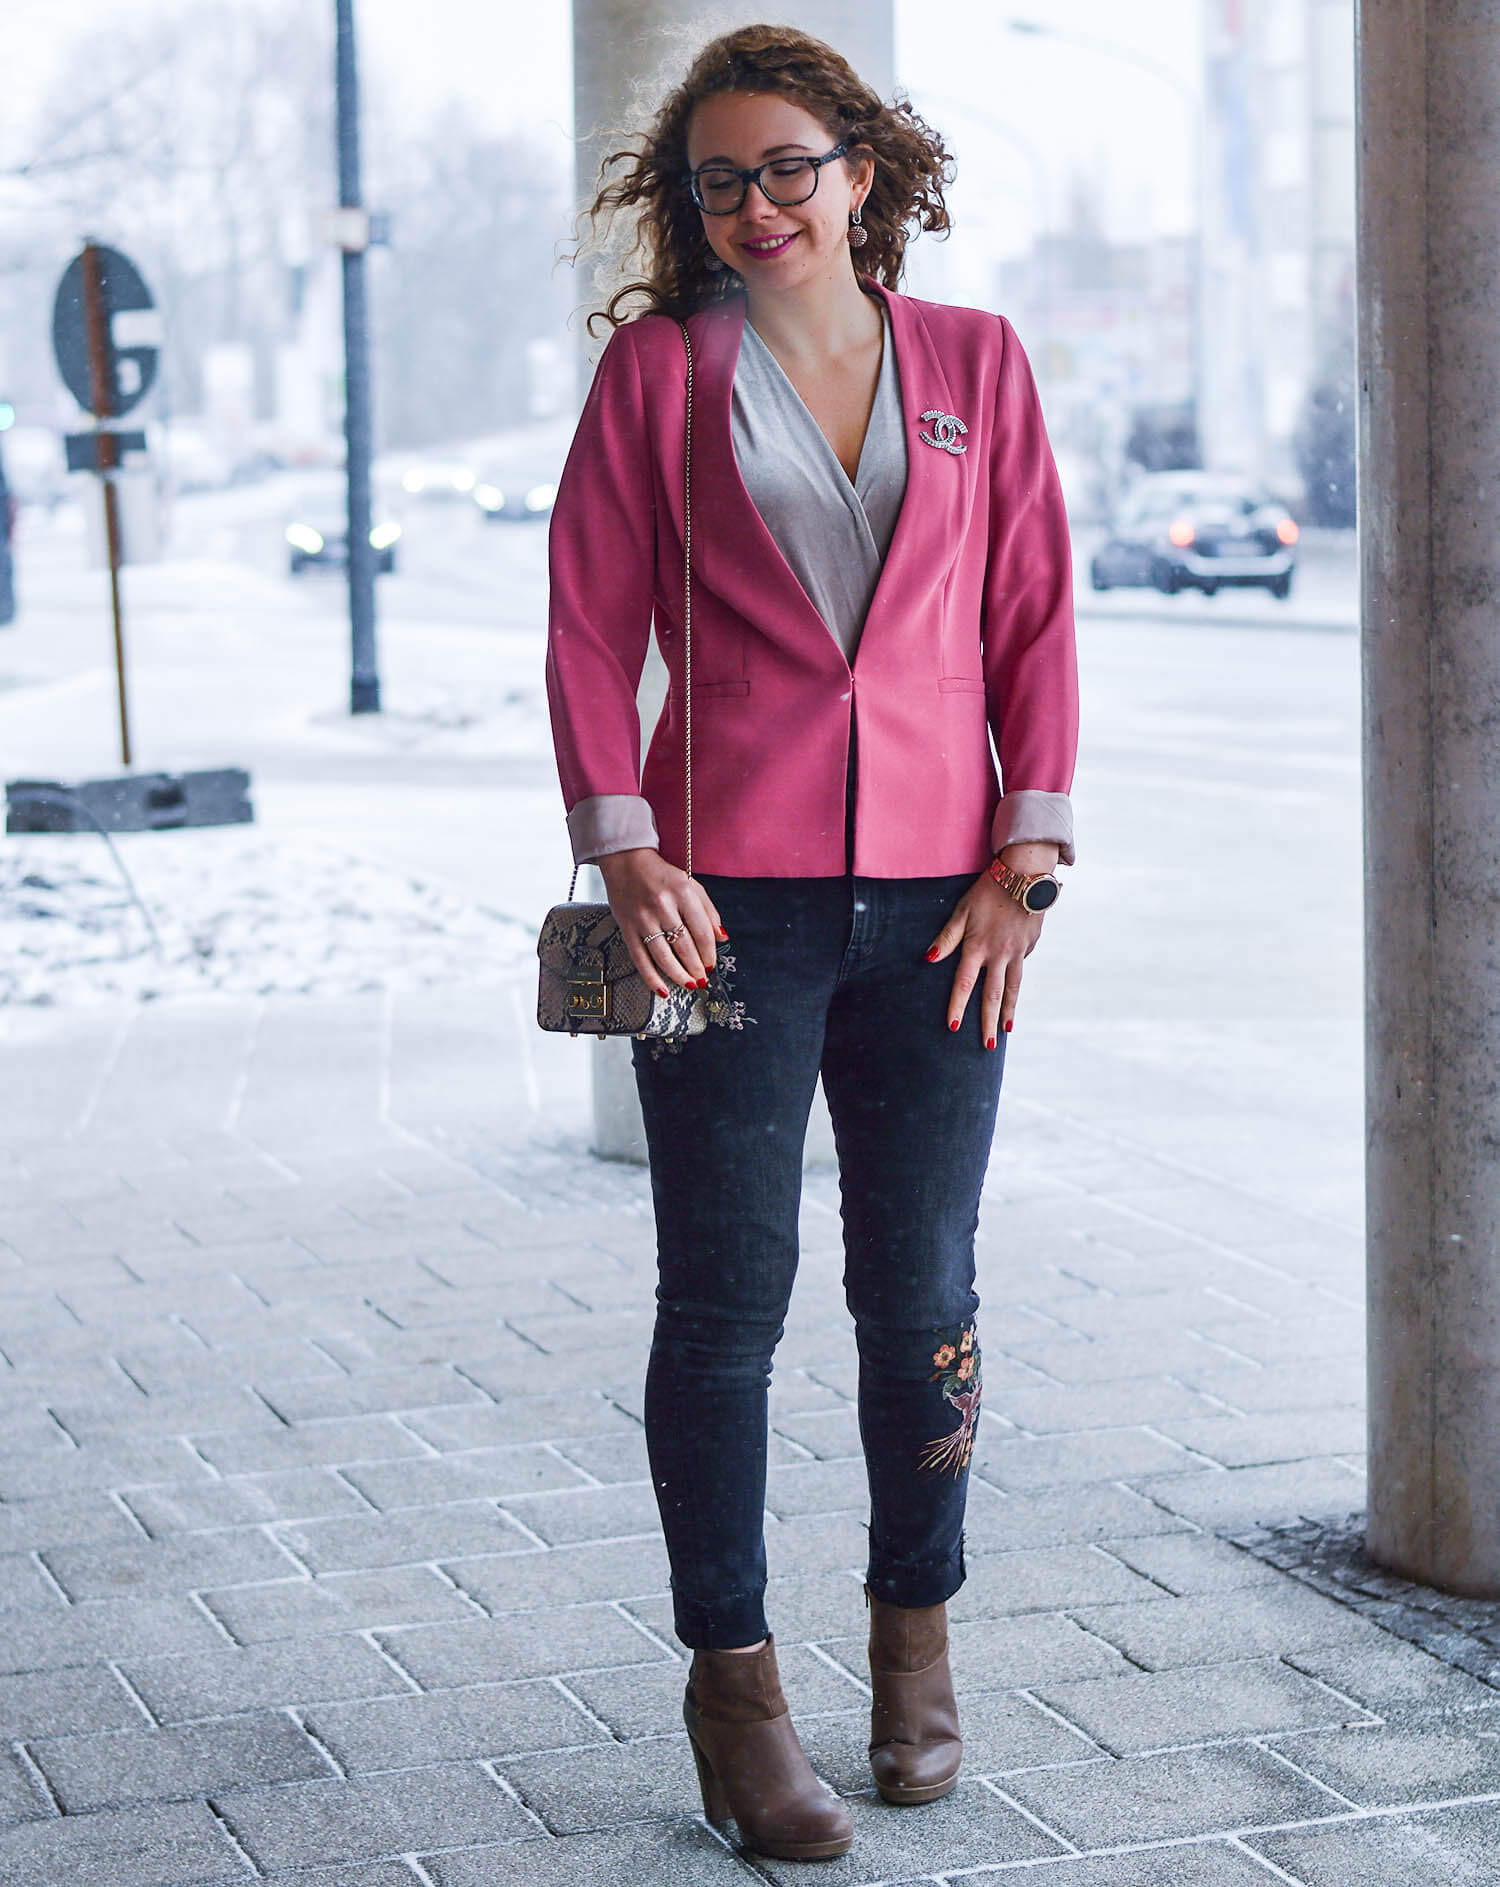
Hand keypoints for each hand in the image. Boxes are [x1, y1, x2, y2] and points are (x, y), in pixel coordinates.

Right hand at [596, 848, 724, 995]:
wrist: (626, 862)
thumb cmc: (662, 876)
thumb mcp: (691, 885)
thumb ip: (708, 910)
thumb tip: (722, 937)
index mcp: (683, 893)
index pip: (701, 931)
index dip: (709, 952)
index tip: (711, 963)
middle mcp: (663, 906)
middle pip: (684, 946)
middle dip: (696, 967)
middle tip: (702, 978)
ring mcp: (643, 918)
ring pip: (663, 956)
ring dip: (679, 975)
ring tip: (689, 984)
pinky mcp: (627, 928)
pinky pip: (640, 959)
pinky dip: (651, 978)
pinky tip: (663, 990)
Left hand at [927, 866, 1047, 1047]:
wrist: (1026, 875)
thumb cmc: (988, 890)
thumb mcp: (962, 910)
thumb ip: (946, 937)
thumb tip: (928, 958)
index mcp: (978, 947)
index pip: (964, 984)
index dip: (957, 1006)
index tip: (952, 1027)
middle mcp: (999, 955)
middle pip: (992, 995)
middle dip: (987, 1023)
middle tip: (986, 1046)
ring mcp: (1018, 952)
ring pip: (1012, 988)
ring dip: (1007, 1012)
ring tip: (1004, 1031)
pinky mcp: (1030, 946)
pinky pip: (1020, 968)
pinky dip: (1016, 984)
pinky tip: (1011, 995)